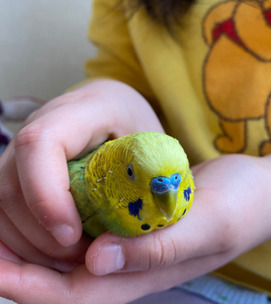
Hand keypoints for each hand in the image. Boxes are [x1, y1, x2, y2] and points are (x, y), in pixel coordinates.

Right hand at [0, 79, 163, 268]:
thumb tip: (104, 257)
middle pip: (12, 183)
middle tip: (83, 255)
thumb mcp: (158, 161)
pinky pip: (6, 209)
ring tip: (75, 255)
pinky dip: (25, 239)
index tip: (70, 234)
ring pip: (2, 202)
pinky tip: (57, 250)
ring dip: (31, 242)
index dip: (46, 194)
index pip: (41, 142)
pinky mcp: (21, 166)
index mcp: (87, 110)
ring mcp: (28, 145)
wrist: (124, 116)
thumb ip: (144, 202)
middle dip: (40, 233)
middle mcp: (46, 122)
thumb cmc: (143, 139)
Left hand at [0, 151, 270, 303]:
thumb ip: (159, 247)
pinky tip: (48, 204)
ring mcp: (131, 243)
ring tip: (4, 223)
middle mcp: (131, 264)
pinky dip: (61, 223)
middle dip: (21, 268)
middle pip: (65, 280)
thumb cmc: (239, 206)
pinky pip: (89, 228)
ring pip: (71, 257)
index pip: (77, 294)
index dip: (32, 286)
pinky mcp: (134, 222)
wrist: (252, 191)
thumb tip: (96, 260)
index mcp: (146, 273)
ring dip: (34, 246)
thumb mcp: (207, 223)